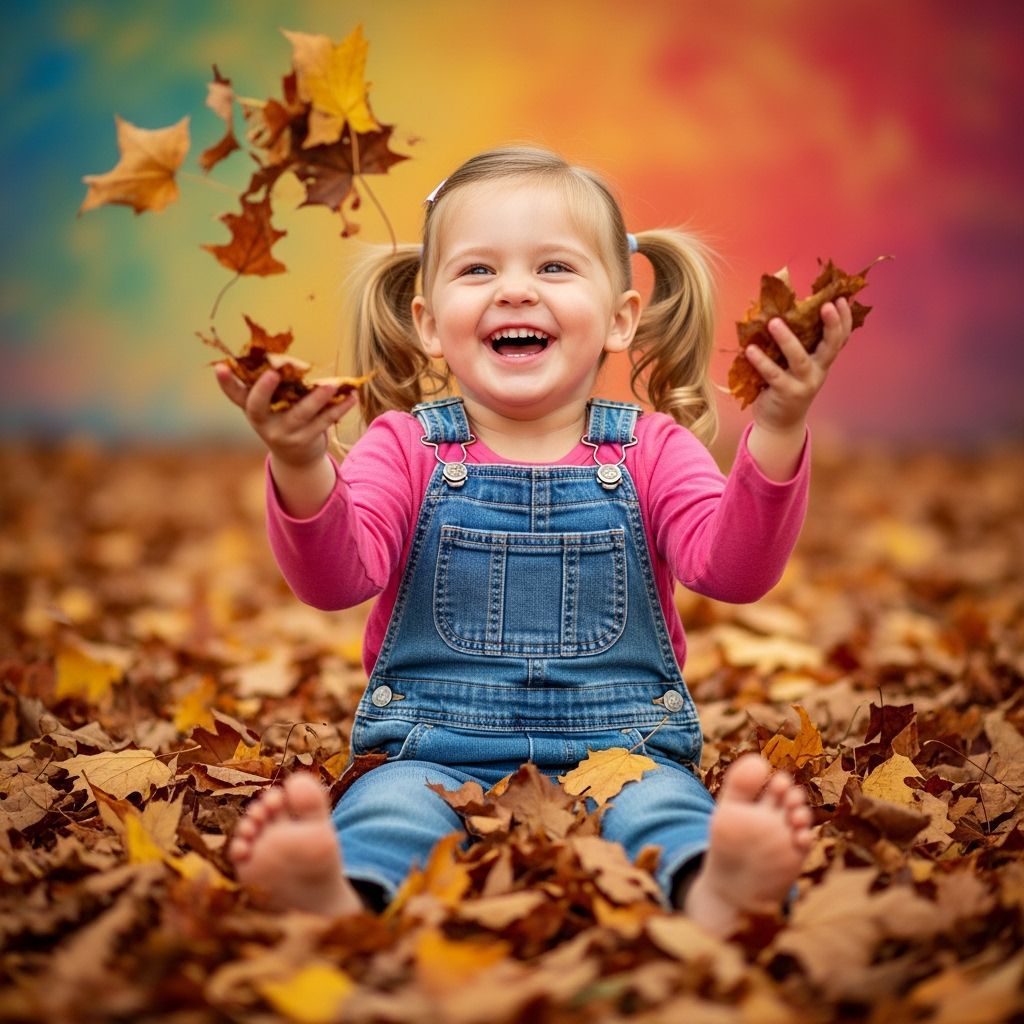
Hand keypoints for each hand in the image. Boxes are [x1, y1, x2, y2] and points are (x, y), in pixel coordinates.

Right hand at [215, 364, 356, 468]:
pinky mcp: (305, 441)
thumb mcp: (273, 404)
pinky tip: (352, 396)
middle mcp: (262, 422)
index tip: (220, 367)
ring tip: (333, 385)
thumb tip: (281, 355)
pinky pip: (324, 422)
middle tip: (272, 373)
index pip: (235, 394)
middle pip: (258, 406)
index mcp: (252, 408)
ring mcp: (283, 434)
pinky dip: (340, 408)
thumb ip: (273, 385)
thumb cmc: (283, 417)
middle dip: (264, 390)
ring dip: (317, 398)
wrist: (296, 458)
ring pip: (300, 414)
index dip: (226, 382)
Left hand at [745, 298, 852, 434]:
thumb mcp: (795, 362)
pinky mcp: (786, 393)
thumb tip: (783, 299)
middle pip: (831, 345)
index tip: (841, 298)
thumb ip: (796, 338)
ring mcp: (804, 383)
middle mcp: (818, 370)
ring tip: (774, 322)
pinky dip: (761, 362)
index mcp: (822, 359)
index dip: (844, 319)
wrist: (779, 422)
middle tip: (826, 305)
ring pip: (799, 359)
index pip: (840, 337)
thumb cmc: (785, 383)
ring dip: (787, 340)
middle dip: (832, 325)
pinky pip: (773, 375)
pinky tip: (750, 349)